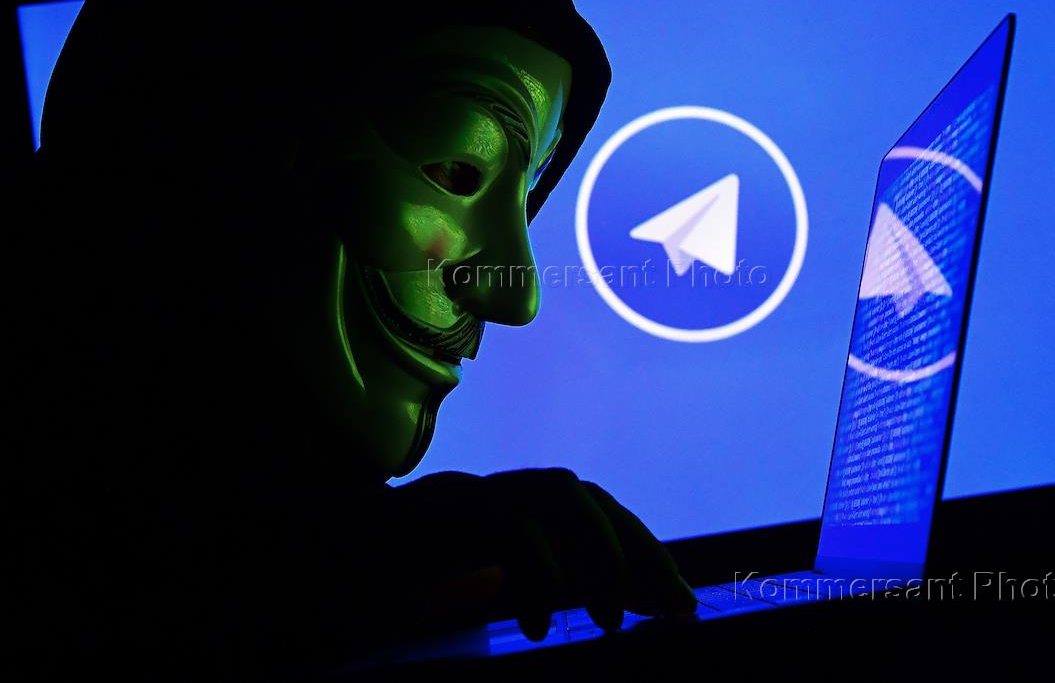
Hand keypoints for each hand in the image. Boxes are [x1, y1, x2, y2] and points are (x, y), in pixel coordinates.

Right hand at [393, 468, 696, 639]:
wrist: (310, 567)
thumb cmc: (389, 584)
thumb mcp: (479, 592)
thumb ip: (537, 587)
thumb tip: (615, 601)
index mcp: (510, 510)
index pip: (593, 513)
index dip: (642, 551)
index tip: (682, 603)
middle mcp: (496, 493)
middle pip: (586, 497)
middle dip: (638, 549)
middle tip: (675, 609)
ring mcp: (468, 492)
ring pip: (558, 493)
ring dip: (600, 550)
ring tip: (610, 618)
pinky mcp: (438, 509)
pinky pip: (506, 521)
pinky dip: (536, 566)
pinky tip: (539, 623)